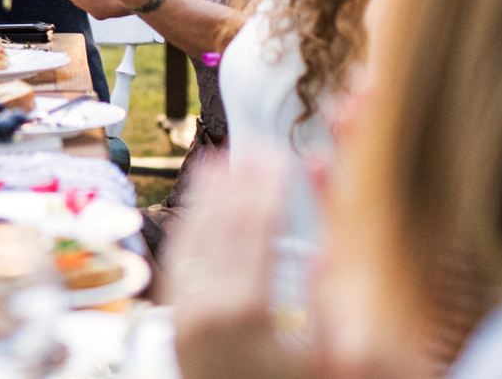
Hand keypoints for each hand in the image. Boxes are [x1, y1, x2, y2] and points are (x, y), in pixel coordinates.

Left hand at [166, 149, 306, 378]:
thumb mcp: (327, 356)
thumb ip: (324, 301)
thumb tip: (325, 247)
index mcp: (247, 310)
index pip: (256, 232)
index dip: (268, 189)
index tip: (280, 156)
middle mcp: (206, 307)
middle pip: (224, 228)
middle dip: (240, 183)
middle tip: (256, 147)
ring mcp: (184, 314)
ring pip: (194, 239)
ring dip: (208, 196)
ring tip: (222, 159)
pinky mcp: (174, 324)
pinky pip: (179, 262)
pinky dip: (189, 226)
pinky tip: (200, 205)